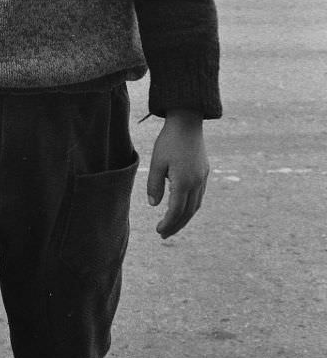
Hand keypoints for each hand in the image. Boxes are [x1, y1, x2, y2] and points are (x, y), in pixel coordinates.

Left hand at [147, 110, 209, 238]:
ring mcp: (202, 178)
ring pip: (195, 205)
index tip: (159, 231)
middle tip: (164, 235)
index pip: (176, 211)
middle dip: (176, 225)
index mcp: (183, 182)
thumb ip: (155, 184)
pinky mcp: (204, 172)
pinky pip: (199, 196)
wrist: (187, 122)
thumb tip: (154, 205)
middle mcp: (196, 183)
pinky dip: (190, 206)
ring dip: (184, 218)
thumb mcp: (156, 162)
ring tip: (173, 225)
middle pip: (187, 212)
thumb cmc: (169, 141)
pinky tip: (183, 208)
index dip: (168, 223)